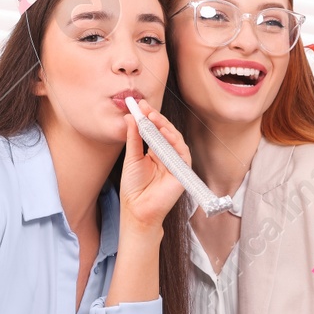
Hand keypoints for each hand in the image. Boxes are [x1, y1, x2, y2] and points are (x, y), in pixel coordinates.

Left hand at [118, 107, 190, 230]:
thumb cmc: (133, 188)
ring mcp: (175, 164)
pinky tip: (165, 132)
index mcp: (155, 153)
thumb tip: (130, 118)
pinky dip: (175, 141)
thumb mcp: (131, 158)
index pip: (155, 131)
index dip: (149, 117)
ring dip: (165, 126)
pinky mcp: (183, 172)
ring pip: (176, 140)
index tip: (140, 105)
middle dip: (157, 118)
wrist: (137, 209)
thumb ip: (134, 138)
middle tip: (146, 108)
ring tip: (153, 117)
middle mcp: (167, 157)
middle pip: (166, 133)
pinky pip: (183, 153)